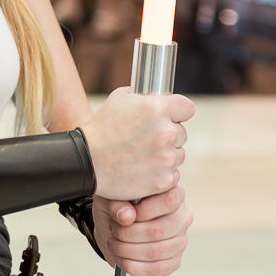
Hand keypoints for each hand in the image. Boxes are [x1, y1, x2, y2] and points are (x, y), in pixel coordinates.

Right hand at [79, 88, 193, 201]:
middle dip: (168, 134)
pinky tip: (143, 169)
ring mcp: (166, 158)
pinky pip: (173, 175)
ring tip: (142, 155)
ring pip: (178, 154)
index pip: (187, 108)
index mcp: (157, 108)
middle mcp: (165, 132)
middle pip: (181, 132)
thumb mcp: (120, 98)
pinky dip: (161, 173)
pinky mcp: (163, 180)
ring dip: (165, 154)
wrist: (87, 161)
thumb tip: (159, 96)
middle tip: (146, 139)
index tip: (172, 116)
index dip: (178, 112)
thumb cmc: (101, 128)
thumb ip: (145, 96)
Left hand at [93, 185, 192, 275]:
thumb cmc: (118, 204)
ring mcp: (180, 239)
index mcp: (173, 192)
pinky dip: (135, 267)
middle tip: (114, 231)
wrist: (114, 223)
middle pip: (159, 230)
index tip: (124, 216)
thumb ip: (118, 203)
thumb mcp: (112, 197)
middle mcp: (182, 216)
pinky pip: (159, 269)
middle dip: (129, 234)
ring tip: (114, 244)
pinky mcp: (175, 260)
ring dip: (128, 251)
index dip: (144, 211)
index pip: (169, 201)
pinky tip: (121, 260)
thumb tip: (127, 216)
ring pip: (156, 251)